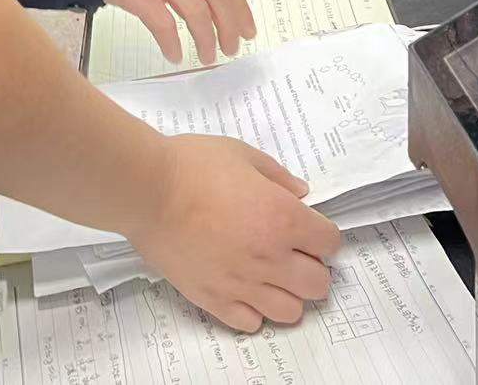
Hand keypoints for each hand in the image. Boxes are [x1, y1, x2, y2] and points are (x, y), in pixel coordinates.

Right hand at [104, 0, 255, 64]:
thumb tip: (217, 1)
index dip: (241, 8)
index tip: (247, 27)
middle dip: (230, 27)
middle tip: (232, 46)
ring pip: (198, 14)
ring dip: (206, 40)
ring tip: (208, 55)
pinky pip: (164, 25)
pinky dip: (173, 44)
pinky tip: (175, 54)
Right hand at [124, 135, 339, 331]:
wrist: (147, 191)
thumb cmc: (192, 166)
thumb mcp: (243, 154)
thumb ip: (277, 176)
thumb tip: (299, 192)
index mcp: (283, 218)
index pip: (330, 242)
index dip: (322, 234)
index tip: (309, 229)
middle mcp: (270, 257)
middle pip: (318, 284)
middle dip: (312, 268)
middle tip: (293, 253)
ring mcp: (242, 284)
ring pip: (290, 311)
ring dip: (288, 293)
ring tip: (270, 275)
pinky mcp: (213, 299)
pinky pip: (250, 322)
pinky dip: (253, 310)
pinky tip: (242, 289)